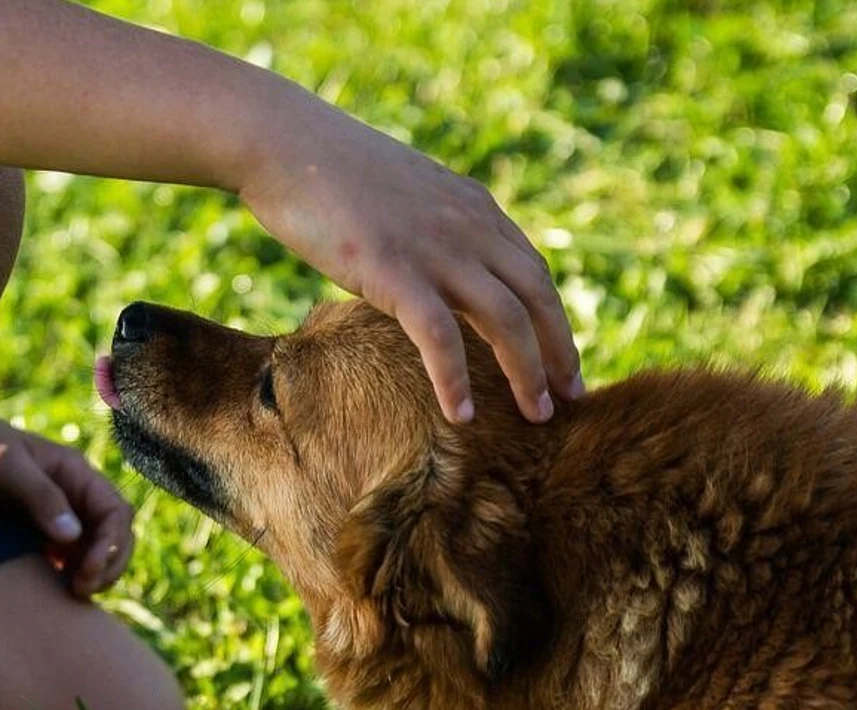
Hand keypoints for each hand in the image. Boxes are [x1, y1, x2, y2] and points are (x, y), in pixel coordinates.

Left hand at [0, 397, 133, 596]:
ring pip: (94, 549)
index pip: (116, 512)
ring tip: (73, 593)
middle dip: (108, 564)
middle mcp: (72, 494)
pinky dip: (70, 575)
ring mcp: (56, 514)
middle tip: (82, 589)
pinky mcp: (36, 531)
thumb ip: (40, 496)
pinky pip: (68, 557)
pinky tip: (55, 590)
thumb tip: (73, 535)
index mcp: (74, 473)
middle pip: (114, 534)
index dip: (111, 545)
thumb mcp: (5, 466)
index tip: (88, 570)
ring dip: (94, 573)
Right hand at [236, 104, 582, 423]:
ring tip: (537, 417)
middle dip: (559, 351)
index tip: (561, 360)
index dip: (554, 319)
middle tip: (572, 396)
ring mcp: (435, 248)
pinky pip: (441, 337)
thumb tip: (432, 266)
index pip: (533, 271)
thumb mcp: (403, 195)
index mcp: (473, 208)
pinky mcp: (395, 271)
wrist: (285, 145)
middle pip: (537, 297)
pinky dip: (455, 380)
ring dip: (527, 373)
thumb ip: (432, 227)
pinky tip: (461, 415)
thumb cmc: (329, 173)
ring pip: (506, 320)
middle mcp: (468, 227)